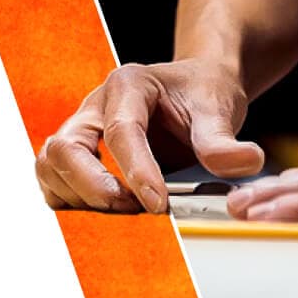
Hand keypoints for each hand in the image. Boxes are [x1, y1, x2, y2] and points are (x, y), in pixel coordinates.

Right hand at [35, 60, 263, 214]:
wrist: (195, 88)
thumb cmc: (203, 93)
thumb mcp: (220, 107)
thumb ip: (224, 139)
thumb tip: (246, 162)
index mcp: (128, 85)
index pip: (121, 131)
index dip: (137, 172)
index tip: (158, 205)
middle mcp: (95, 106)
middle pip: (65, 147)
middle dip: (92, 186)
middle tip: (131, 208)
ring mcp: (81, 130)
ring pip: (51, 165)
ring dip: (80, 196)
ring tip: (126, 209)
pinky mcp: (78, 156)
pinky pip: (54, 181)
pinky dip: (73, 202)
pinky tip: (111, 212)